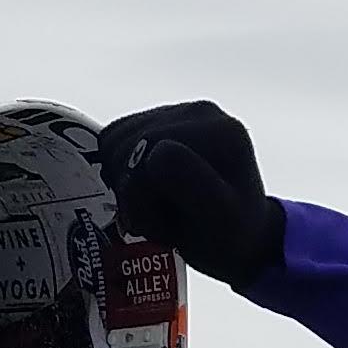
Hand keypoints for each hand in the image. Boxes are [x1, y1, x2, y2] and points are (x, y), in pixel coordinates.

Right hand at [92, 100, 284, 287]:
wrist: (236, 235)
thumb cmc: (229, 234)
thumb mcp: (221, 219)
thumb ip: (192, 183)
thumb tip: (157, 153)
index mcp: (223, 134)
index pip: (151, 154)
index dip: (145, 196)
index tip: (167, 219)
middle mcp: (202, 113)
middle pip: (128, 146)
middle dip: (135, 193)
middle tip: (162, 217)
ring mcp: (177, 112)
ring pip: (114, 141)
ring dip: (126, 184)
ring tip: (159, 203)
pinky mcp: (154, 118)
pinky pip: (112, 138)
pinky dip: (118, 170)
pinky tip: (147, 189)